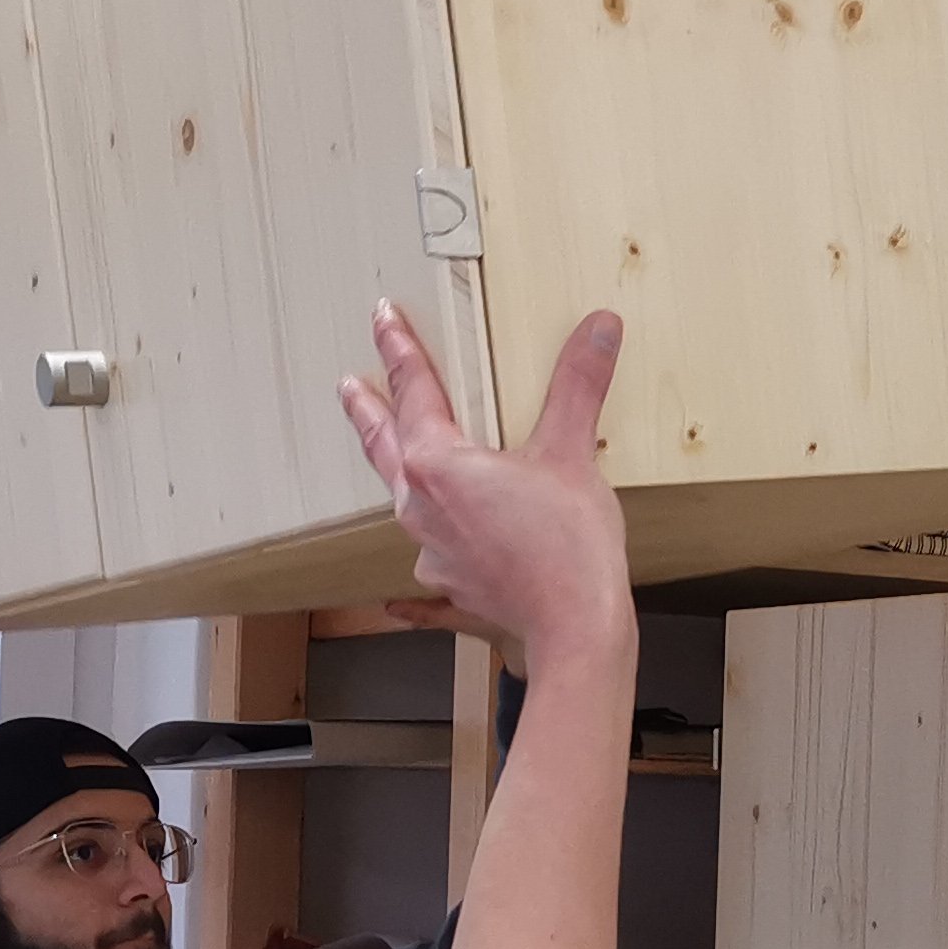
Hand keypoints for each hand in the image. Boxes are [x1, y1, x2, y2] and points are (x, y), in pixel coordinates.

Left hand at [341, 304, 631, 666]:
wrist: (575, 628)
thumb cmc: (568, 546)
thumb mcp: (573, 452)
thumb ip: (578, 384)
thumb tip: (598, 327)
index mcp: (438, 464)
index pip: (412, 391)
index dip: (398, 349)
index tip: (383, 319)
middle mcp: (421, 506)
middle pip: (385, 445)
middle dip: (368, 411)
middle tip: (349, 387)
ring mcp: (432, 549)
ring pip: (403, 498)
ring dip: (397, 470)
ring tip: (398, 457)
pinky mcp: (452, 584)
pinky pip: (425, 564)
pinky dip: (419, 558)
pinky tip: (398, 598)